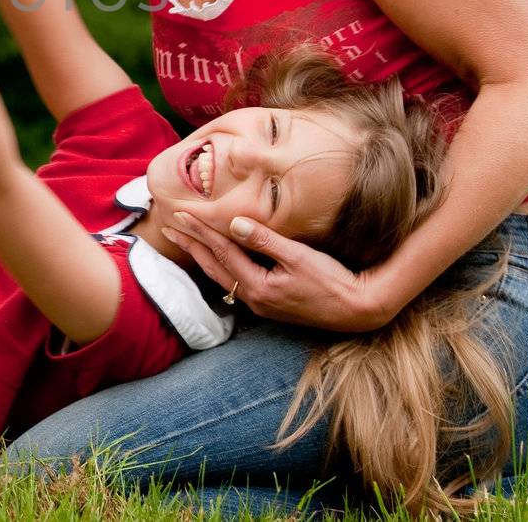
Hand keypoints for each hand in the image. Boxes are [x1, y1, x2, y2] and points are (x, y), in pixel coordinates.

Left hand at [161, 212, 390, 332]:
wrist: (358, 310)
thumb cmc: (333, 282)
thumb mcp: (299, 257)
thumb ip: (265, 240)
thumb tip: (234, 222)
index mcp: (258, 286)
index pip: (221, 252)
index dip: (200, 232)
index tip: (180, 216)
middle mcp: (254, 298)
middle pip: (214, 267)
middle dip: (191, 246)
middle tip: (169, 229)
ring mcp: (262, 303)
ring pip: (223, 277)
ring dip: (203, 257)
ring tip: (186, 242)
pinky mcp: (271, 303)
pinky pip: (236, 282)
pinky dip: (221, 267)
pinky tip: (218, 261)